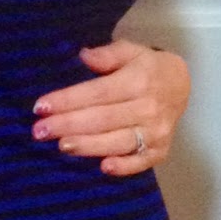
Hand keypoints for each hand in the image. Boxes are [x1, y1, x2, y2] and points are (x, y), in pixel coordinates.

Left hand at [33, 40, 190, 175]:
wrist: (180, 86)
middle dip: (68, 125)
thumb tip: (84, 55)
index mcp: (139, 80)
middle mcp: (148, 107)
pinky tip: (105, 167)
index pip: (98, 93)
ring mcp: (156, 131)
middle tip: (40, 131)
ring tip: (62, 146)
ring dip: (89, 146)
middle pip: (103, 119)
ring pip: (118, 141)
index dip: (68, 100)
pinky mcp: (160, 150)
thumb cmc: (146, 68)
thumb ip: (108, 54)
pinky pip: (142, 161)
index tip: (41, 106)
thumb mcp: (130, 51)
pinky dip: (125, 166)